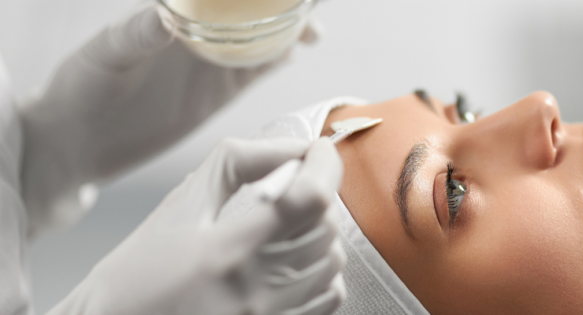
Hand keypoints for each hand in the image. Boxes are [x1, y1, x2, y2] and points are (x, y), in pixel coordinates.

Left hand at [17, 3, 320, 235]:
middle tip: (309, 6)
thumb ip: (135, 35)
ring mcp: (211, 60)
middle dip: (281, 6)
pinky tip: (298, 52)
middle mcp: (196, 31)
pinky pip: (256, 69)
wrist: (80, 144)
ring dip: (289, 29)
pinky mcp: (219, 91)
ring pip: (261, 36)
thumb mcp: (103, 58)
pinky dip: (279, 59)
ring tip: (315, 30)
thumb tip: (166, 16)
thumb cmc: (80, 90)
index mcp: (170, 12)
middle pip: (248, 9)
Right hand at [47, 138, 346, 314]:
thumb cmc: (135, 276)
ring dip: (319, 237)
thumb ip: (236, 166)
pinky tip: (291, 264)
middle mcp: (255, 292)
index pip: (310, 199)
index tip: (318, 150)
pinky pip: (328, 300)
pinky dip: (321, 274)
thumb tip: (293, 147)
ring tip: (287, 230)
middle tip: (291, 192)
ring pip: (333, 265)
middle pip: (326, 230)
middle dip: (316, 199)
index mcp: (227, 251)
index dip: (325, 165)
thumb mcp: (177, 209)